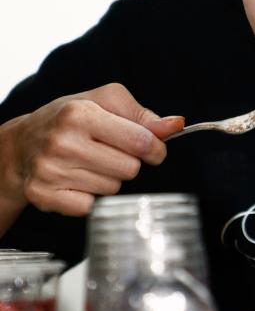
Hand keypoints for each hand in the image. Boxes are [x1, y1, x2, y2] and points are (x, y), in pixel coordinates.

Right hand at [0, 82, 183, 219]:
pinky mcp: (44, 196)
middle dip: (128, 162)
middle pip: (130, 169)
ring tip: (89, 163)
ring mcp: (51, 171)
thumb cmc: (70, 119)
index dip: (155, 148)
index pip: (141, 141)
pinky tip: (77, 180)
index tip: (153, 148)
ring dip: (109, 179)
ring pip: (113, 189)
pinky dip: (90, 197)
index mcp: (80, 114)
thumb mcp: (104, 102)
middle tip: (108, 152)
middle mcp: (63, 142)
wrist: (22, 144)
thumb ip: (143, 115)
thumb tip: (176, 125)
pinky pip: (91, 207)